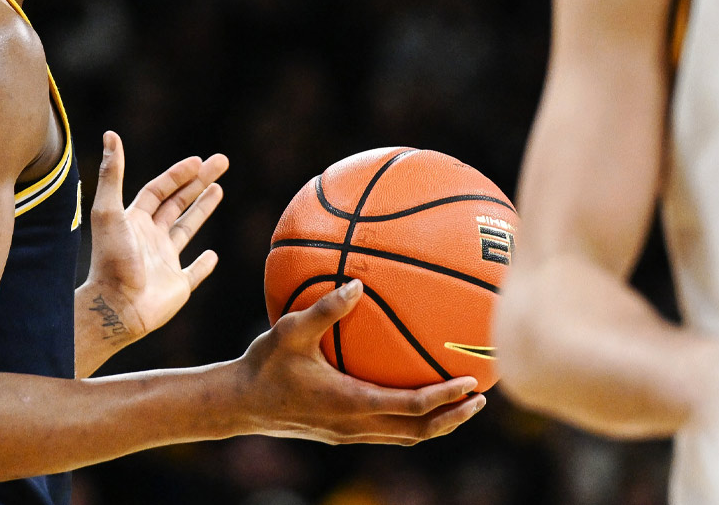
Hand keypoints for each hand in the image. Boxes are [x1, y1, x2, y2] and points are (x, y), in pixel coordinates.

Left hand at [80, 131, 227, 344]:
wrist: (116, 307)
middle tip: (221, 162)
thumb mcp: (109, 211)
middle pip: (177, 204)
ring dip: (202, 210)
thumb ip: (112, 175)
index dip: (178, 174)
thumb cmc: (111, 259)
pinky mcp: (177, 286)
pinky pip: (194, 273)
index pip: (159, 190)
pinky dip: (204, 264)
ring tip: (219, 190)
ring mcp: (165, 262)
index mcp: (135, 221)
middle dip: (199, 183)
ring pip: (186, 231)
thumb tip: (110, 134)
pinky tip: (212, 255)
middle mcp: (150, 239)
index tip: (198, 161)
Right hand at [233, 279, 485, 444]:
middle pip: (418, 432)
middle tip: (480, 398)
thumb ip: (325, 308)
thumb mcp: (291, 331)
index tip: (471, 383)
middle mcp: (356, 425)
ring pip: (405, 436)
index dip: (445, 398)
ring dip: (436, 423)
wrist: (238, 404)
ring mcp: (349, 433)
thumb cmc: (264, 364)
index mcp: (351, 403)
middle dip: (453, 418)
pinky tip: (414, 397)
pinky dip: (411, 420)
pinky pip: (389, 431)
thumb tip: (356, 283)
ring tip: (460, 404)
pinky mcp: (341, 432)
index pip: (412, 406)